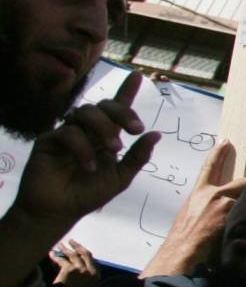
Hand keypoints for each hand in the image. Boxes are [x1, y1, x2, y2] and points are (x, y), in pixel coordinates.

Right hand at [11, 71, 159, 234]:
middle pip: (103, 105)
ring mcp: (66, 133)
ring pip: (85, 112)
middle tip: (135, 130)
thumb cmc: (88, 194)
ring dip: (104, 129)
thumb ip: (138, 157)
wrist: (59, 212)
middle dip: (122, 113)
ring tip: (112, 150)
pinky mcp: (48, 141)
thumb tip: (156, 134)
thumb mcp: (121, 177)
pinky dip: (83, 148)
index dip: (126, 91)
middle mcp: (86, 130)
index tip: (137, 75)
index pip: (116, 109)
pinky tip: (89, 166)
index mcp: (104, 136)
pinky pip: (68, 132)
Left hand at [51, 240, 98, 286]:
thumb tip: (81, 275)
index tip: (80, 250)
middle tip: (71, 241)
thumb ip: (87, 282)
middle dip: (77, 246)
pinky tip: (51, 253)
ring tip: (59, 244)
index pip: (93, 261)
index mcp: (96, 276)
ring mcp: (80, 269)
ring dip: (65, 248)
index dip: (85, 254)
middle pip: (85, 254)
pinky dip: (55, 256)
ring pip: (73, 254)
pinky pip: (61, 260)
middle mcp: (90, 271)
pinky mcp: (69, 270)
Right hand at [142, 140, 243, 278]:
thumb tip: (216, 211)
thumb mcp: (190, 219)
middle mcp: (211, 195)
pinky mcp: (234, 214)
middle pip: (241, 181)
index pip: (209, 168)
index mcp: (197, 195)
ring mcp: (224, 203)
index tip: (225, 141)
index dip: (218, 153)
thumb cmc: (183, 244)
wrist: (180, 256)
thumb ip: (205, 209)